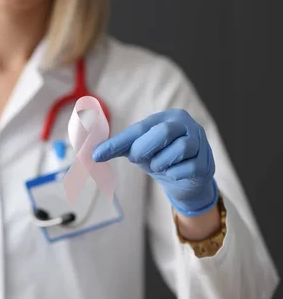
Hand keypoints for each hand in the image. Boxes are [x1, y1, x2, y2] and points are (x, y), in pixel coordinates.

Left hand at [92, 109, 217, 216]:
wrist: (185, 181)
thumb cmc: (159, 157)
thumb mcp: (137, 150)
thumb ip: (117, 148)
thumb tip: (92, 153)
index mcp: (166, 117)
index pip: (138, 129)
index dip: (117, 142)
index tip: (97, 155)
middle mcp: (185, 124)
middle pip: (163, 131)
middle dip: (145, 148)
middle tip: (137, 159)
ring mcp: (200, 142)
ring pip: (179, 149)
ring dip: (161, 163)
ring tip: (158, 166)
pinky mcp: (206, 162)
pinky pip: (188, 168)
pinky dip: (174, 174)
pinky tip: (173, 174)